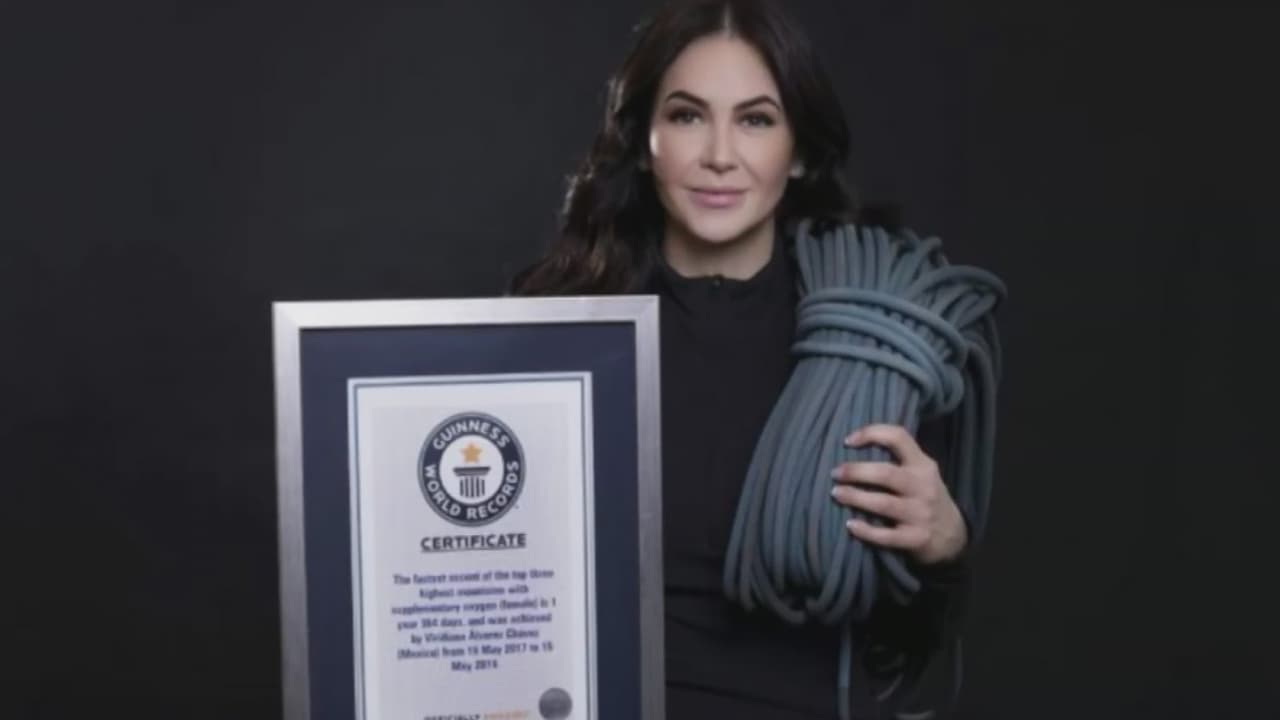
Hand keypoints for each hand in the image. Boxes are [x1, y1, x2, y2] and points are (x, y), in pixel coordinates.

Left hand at [829, 423, 966, 565]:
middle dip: (856, 472)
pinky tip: (850, 525)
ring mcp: (921, 513)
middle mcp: (923, 486)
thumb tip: (852, 447)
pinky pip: (886, 536)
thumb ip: (898, 459)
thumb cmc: (925, 496)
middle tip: (835, 473)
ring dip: (855, 498)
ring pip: (883, 504)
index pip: (899, 438)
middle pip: (885, 473)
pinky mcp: (916, 538)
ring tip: (836, 493)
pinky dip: (866, 531)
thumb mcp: (921, 472)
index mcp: (923, 464)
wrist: (953, 535)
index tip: (847, 441)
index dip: (871, 434)